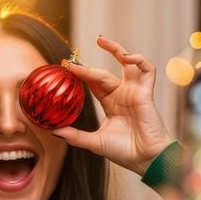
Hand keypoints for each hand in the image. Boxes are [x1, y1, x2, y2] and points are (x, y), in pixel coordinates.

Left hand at [53, 36, 172, 175]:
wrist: (145, 160)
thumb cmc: (124, 152)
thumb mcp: (94, 143)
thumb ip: (75, 136)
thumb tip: (53, 131)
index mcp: (110, 104)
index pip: (93, 84)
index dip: (80, 74)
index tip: (65, 67)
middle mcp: (122, 95)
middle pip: (102, 74)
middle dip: (86, 67)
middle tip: (70, 61)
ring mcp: (134, 92)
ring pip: (126, 63)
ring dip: (115, 49)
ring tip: (100, 39)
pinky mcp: (147, 93)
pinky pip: (147, 69)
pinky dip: (139, 60)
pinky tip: (126, 57)